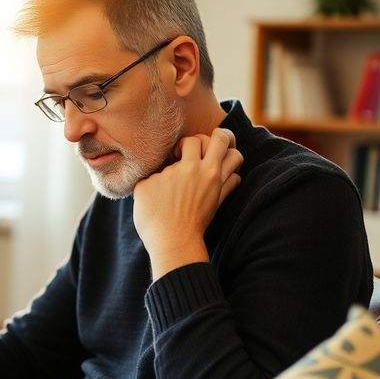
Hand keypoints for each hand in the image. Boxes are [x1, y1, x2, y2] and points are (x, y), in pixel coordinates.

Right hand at [133, 128, 242, 279]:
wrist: (173, 242)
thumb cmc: (154, 217)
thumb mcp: (143, 188)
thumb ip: (153, 171)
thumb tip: (160, 167)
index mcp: (186, 166)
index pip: (192, 140)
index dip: (182, 143)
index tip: (175, 155)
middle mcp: (205, 172)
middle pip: (221, 139)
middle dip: (213, 136)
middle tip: (201, 147)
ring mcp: (216, 185)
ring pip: (236, 157)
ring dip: (228, 153)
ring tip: (216, 157)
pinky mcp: (221, 199)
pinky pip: (236, 178)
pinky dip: (231, 174)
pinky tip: (219, 178)